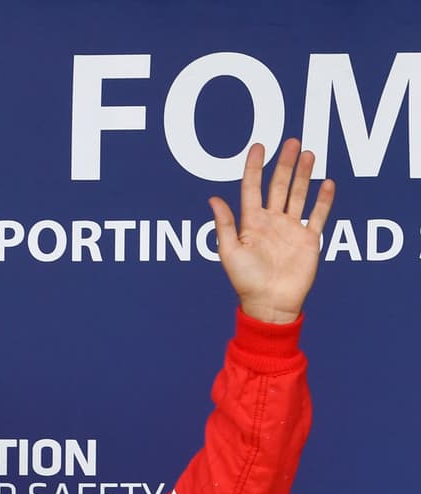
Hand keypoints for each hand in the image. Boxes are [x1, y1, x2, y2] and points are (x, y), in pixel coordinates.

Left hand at [208, 138, 335, 322]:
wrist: (271, 304)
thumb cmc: (246, 281)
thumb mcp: (230, 251)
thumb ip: (224, 224)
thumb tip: (213, 198)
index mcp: (251, 223)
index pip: (252, 187)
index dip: (255, 167)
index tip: (259, 146)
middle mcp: (271, 222)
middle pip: (278, 186)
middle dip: (285, 164)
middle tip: (292, 142)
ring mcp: (291, 229)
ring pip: (298, 195)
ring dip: (303, 175)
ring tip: (309, 154)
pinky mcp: (309, 240)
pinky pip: (318, 215)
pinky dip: (324, 200)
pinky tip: (327, 183)